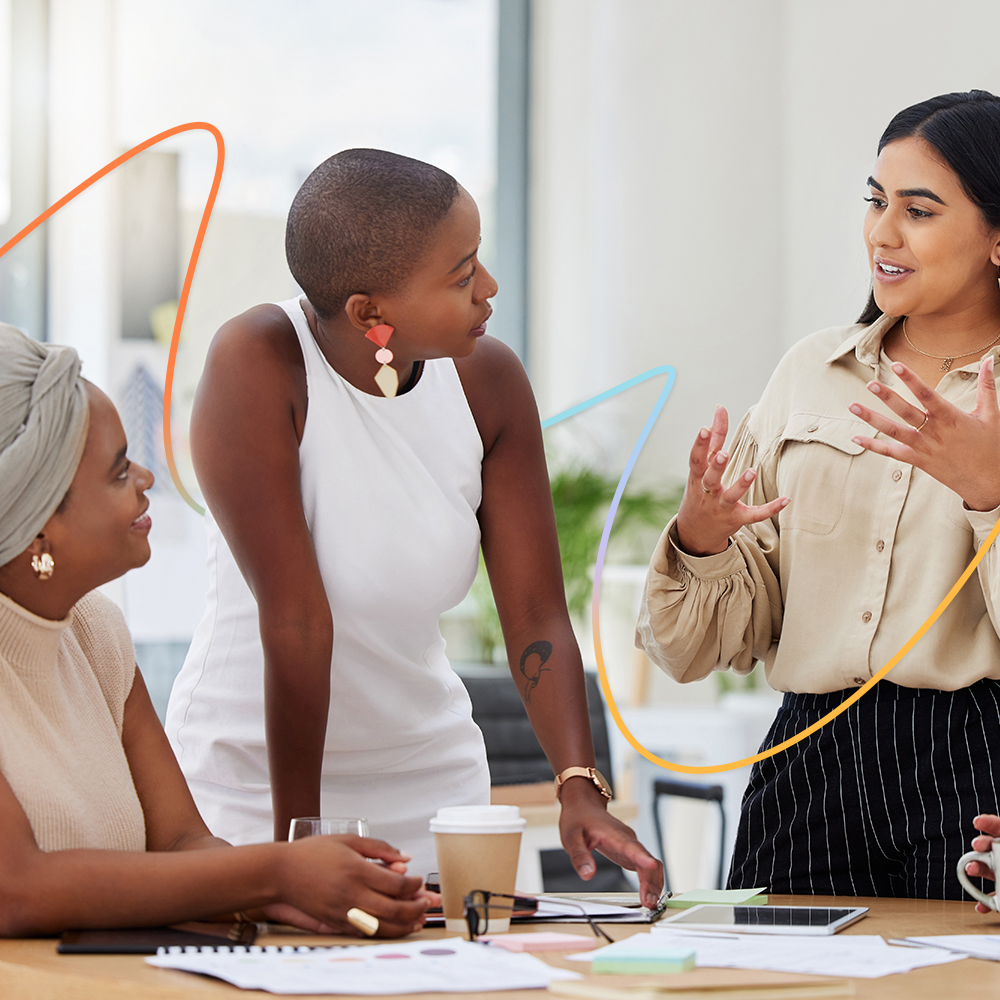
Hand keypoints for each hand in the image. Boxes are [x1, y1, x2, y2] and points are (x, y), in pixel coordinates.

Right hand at [277, 835, 427, 936]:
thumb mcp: (349, 841)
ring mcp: (343, 912)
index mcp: (356, 870)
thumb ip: (380, 848)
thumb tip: (405, 857)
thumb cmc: (312, 853)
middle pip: (393, 909)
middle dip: (415, 907)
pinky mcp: (336, 923)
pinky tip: (394, 927)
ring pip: (382, 926)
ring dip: (404, 925)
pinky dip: (384, 932)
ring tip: (418, 919)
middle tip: (426, 902)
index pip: (396, 883)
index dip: (413, 884)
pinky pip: (365, 932)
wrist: (282, 873)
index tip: (418, 880)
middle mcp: (351, 894)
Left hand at [558, 780, 663, 909]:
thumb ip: (579, 856)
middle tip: (649, 904)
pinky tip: (649, 895)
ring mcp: (631, 846)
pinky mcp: (631, 852)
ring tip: (650, 904)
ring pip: (651, 865)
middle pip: (647, 860)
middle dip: (651, 882)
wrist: (584, 806)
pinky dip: (650, 881)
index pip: (631, 847)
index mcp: (613, 834)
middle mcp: (627, 839)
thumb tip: (587, 875)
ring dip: (654, 884)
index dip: (642, 858)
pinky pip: (647, 867)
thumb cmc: (578, 819)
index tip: (651, 867)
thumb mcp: (571, 837)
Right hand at [676, 405, 788, 555]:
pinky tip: (786, 499)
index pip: (696, 459)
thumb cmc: (701, 491)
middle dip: (716, 466)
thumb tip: (720, 408)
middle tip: (723, 454)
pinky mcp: (736, 519)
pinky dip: (770, 508)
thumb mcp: (701, 468)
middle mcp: (707, 492)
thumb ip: (714, 439)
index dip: (699, 444)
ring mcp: (721, 507)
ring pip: (730, 497)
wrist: (694, 531)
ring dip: (740, 485)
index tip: (704, 428)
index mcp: (697, 477)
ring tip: (751, 471)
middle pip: (709, 479)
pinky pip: (753, 515)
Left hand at [849, 356, 999, 510]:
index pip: (928, 395)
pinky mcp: (918, 461)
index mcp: (951, 418)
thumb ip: (986, 386)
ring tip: (853, 406)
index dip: (912, 380)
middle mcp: (934, 432)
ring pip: (894, 431)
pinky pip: (892, 453)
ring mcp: (924, 448)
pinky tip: (856, 438)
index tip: (897, 365)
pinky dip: (874, 446)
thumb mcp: (991, 414)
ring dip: (872, 419)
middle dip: (887, 397)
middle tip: (870, 384)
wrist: (989, 481)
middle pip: (906, 412)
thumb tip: (987, 360)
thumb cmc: (991, 447)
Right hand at [967, 814, 999, 913]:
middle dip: (980, 846)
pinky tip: (981, 907)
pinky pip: (995, 895)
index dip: (989, 822)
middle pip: (991, 848)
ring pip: (990, 870)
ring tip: (970, 870)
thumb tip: (979, 855)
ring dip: (976, 869)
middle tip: (976, 847)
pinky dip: (987, 902)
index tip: (977, 821)